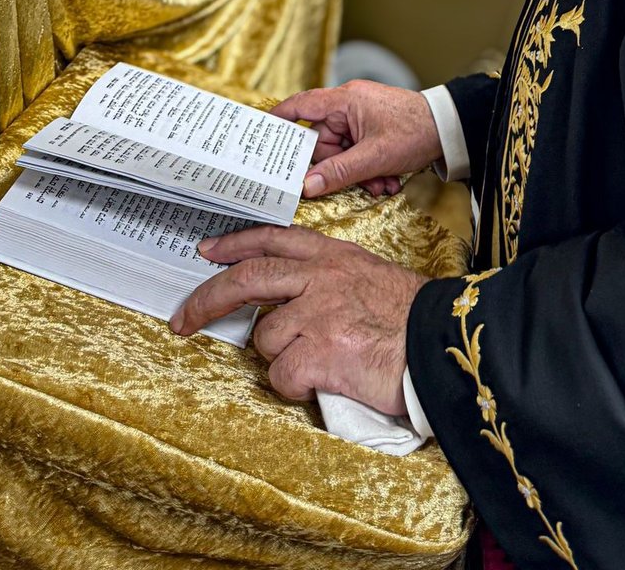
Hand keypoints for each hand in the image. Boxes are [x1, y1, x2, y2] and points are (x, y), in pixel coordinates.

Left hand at [170, 226, 425, 413]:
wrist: (440, 344)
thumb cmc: (410, 319)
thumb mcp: (368, 278)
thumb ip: (328, 280)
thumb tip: (288, 301)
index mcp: (333, 256)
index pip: (272, 239)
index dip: (235, 244)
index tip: (208, 251)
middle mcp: (320, 277)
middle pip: (247, 279)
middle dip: (207, 299)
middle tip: (184, 319)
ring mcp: (317, 312)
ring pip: (267, 339)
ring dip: (285, 358)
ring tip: (323, 361)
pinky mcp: (318, 351)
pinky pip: (282, 375)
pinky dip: (297, 386)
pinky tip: (325, 381)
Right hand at [271, 81, 442, 197]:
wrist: (451, 129)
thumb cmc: (416, 131)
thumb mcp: (374, 157)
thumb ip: (338, 172)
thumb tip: (306, 186)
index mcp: (344, 101)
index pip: (300, 105)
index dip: (278, 120)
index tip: (261, 137)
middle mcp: (349, 106)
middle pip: (322, 142)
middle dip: (337, 169)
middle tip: (354, 185)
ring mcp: (361, 118)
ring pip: (342, 153)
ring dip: (357, 174)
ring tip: (380, 185)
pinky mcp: (372, 130)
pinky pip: (357, 153)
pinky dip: (368, 170)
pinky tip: (386, 181)